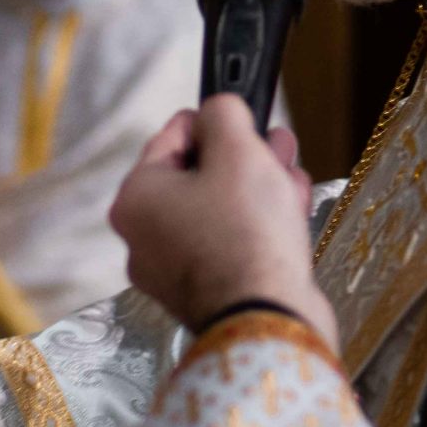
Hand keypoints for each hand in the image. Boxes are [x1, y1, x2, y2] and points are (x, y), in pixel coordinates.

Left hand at [109, 95, 335, 346]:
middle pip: (198, 176)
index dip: (213, 121)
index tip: (246, 115)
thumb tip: (219, 109)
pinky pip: (231, 245)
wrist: (267, 317)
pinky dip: (259, 227)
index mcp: (135, 199)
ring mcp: (173, 271)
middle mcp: (143, 238)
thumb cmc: (246, 232)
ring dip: (260, 188)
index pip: (171, 137)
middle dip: (245, 157)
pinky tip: (290, 213)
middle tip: (277, 144)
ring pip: (220, 210)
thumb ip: (225, 115)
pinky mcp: (206, 293)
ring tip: (291, 177)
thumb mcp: (237, 151)